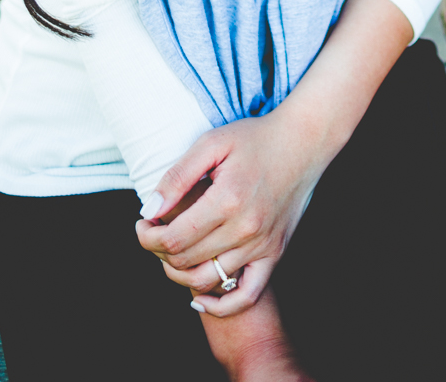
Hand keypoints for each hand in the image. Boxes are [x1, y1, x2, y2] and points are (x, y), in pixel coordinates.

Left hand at [135, 0, 410, 318]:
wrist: (304, 142)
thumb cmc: (255, 138)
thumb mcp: (212, 143)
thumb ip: (178, 177)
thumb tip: (149, 211)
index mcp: (227, 199)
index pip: (173, 238)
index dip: (147, 237)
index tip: (141, 224)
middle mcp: (246, 229)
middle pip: (186, 261)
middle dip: (159, 252)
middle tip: (153, 234)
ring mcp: (262, 245)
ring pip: (208, 281)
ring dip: (179, 275)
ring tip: (171, 255)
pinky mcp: (274, 253)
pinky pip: (246, 294)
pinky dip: (221, 306)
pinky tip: (200, 299)